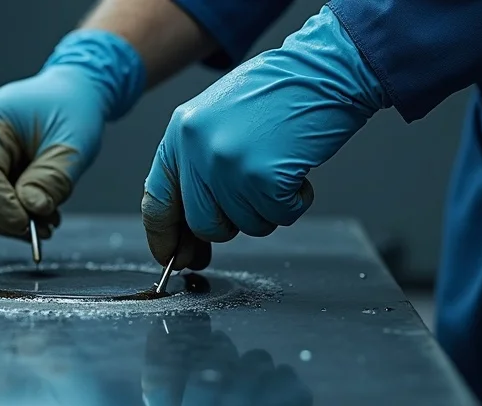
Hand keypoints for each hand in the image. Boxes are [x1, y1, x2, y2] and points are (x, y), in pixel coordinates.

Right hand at [0, 30, 143, 238]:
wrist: (69, 97)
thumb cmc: (69, 107)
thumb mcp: (72, 143)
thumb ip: (52, 178)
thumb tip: (32, 209)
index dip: (2, 208)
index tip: (30, 226)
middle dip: (10, 221)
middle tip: (48, 227)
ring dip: (16, 222)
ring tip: (51, 216)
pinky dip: (17, 217)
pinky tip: (43, 210)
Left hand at [141, 6, 387, 268]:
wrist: (324, 70)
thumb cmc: (277, 94)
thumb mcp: (217, 121)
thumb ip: (197, 167)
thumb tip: (189, 231)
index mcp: (180, 134)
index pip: (157, 202)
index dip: (165, 237)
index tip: (173, 259)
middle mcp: (197, 150)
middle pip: (204, 223)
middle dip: (231, 222)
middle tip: (253, 196)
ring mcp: (228, 165)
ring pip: (244, 225)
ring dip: (268, 207)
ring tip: (278, 167)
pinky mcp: (263, 178)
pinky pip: (277, 217)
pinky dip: (294, 202)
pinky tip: (297, 171)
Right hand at [141, 317, 311, 405]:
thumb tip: (190, 338)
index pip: (157, 391)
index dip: (160, 350)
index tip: (168, 320)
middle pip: (198, 376)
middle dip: (218, 352)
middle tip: (228, 343)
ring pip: (240, 374)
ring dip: (260, 367)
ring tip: (273, 379)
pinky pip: (274, 384)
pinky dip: (290, 385)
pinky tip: (297, 402)